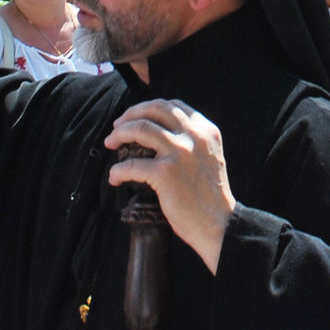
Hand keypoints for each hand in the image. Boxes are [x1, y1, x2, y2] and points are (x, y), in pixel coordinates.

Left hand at [104, 99, 234, 273]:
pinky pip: (131, 164)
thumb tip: (159, 133)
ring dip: (119, 134)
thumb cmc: (210, 195)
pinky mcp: (166, 173)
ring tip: (110, 144)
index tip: (134, 118)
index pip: (172, 105)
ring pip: (140, 128)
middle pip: (154, 109)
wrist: (219, 224)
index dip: (147, 108)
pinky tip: (115, 178)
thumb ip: (192, 141)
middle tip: (117, 127)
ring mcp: (180, 152)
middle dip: (130, 114)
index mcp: (206, 130)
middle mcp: (194, 136)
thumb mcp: (208, 157)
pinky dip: (117, 170)